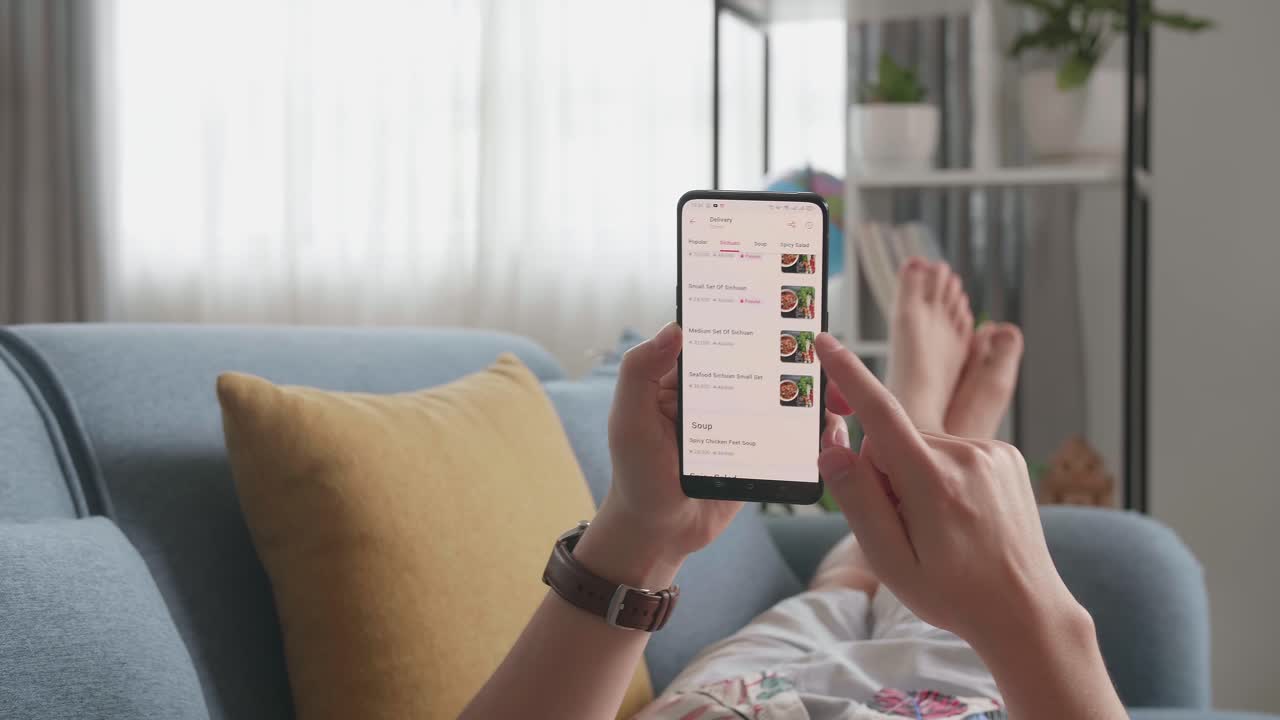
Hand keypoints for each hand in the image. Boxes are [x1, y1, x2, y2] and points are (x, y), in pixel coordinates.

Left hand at [579, 323, 846, 589]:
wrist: (660, 535)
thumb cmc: (636, 476)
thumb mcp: (630, 421)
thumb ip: (640, 374)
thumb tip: (675, 328)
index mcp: (684, 379)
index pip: (719, 337)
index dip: (745, 318)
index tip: (777, 299)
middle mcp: (717, 394)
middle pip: (760, 363)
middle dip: (792, 354)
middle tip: (821, 349)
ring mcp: (743, 422)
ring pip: (782, 397)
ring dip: (808, 392)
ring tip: (834, 392)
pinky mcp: (763, 452)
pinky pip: (792, 435)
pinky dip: (812, 431)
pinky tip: (829, 430)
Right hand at [813, 333, 1085, 649]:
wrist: (1025, 611)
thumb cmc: (952, 593)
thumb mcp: (890, 559)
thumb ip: (857, 499)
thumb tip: (832, 447)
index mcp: (933, 482)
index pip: (880, 412)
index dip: (848, 374)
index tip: (824, 342)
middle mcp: (967, 455)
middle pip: (894, 440)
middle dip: (883, 473)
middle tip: (902, 526)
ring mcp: (992, 452)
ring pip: (923, 445)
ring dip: (914, 476)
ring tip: (937, 527)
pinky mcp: (1006, 455)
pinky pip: (952, 451)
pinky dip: (942, 474)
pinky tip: (959, 514)